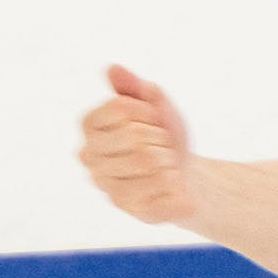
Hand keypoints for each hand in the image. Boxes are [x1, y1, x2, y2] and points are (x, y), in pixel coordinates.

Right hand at [78, 64, 194, 224]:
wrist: (188, 178)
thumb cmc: (165, 138)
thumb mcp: (156, 104)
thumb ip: (136, 87)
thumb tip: (113, 69)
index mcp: (90, 126)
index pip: (120, 107)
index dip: (148, 112)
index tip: (154, 121)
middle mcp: (89, 157)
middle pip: (134, 136)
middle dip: (161, 138)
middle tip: (163, 147)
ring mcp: (107, 185)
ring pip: (147, 161)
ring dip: (169, 160)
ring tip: (166, 166)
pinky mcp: (130, 209)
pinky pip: (161, 187)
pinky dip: (176, 181)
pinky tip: (171, 186)